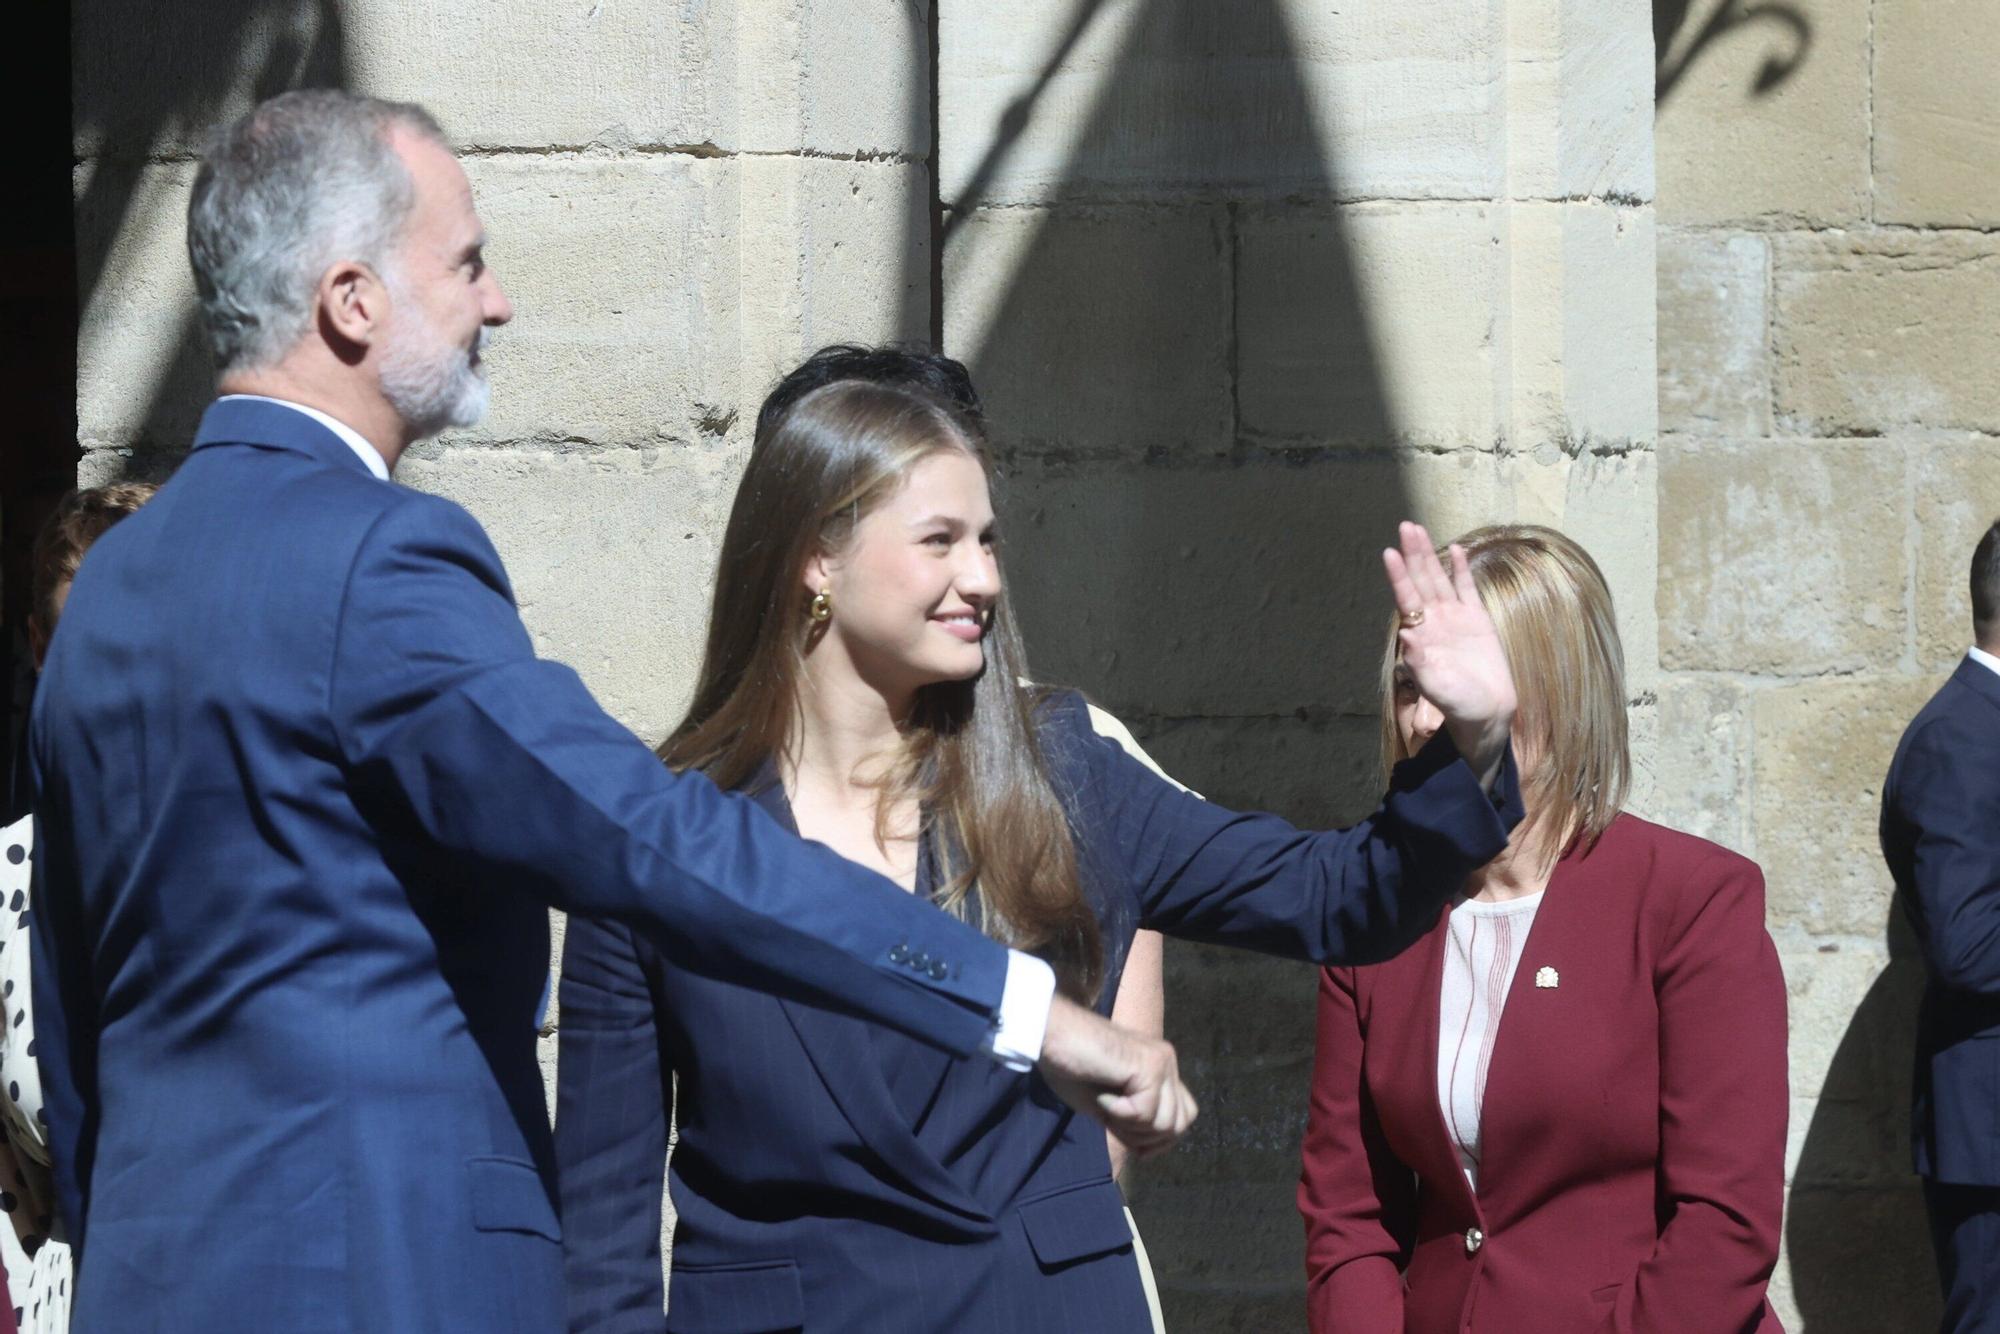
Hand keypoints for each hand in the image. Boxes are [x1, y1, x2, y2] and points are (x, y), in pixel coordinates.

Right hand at [1037, 995, 1196, 1157]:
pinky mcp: (1150, 1065)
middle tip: (1114, 1121)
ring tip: (1106, 1105)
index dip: (1160, 1139)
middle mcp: (1167, 1061)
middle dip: (1146, 1137)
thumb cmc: (1070, 1067)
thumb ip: (1132, 1121)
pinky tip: (1102, 1096)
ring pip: (1165, 1123)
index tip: (1135, 1147)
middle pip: (1179, 1123)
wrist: (1051, 1035)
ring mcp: (1161, 1061)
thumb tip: (1147, 1150)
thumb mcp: (1107, 1106)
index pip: (1183, 1115)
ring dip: (1130, 1126)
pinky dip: (1119, 1114)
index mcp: (1159, 1068)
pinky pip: (1145, 1113)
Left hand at [1380, 521, 1517, 784]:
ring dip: (1431, 555)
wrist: (1485, 713)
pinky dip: (1461, 570)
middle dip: (1413, 554)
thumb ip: (1420, 663)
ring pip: (1441, 580)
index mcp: (1422, 635)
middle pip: (1422, 581)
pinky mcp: (1478, 620)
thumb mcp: (1435, 687)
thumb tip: (1405, 634)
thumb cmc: (1457, 705)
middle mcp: (1435, 622)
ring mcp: (1456, 618)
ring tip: (1418, 530)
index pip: (1408, 600)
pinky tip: (1457, 550)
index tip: (1389, 553)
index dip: (1399, 577)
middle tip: (1405, 526)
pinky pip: (1468, 590)